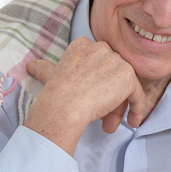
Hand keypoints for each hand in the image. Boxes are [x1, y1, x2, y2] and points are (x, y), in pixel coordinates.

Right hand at [25, 37, 147, 153]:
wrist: (64, 107)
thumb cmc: (56, 95)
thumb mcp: (49, 75)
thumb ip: (45, 68)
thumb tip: (33, 66)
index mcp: (83, 45)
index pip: (99, 66)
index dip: (96, 86)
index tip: (91, 101)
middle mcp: (101, 48)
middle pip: (111, 78)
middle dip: (108, 100)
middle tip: (101, 120)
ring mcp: (116, 60)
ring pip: (123, 88)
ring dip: (117, 109)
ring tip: (108, 126)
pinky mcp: (128, 76)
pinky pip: (137, 95)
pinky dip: (137, 109)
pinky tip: (132, 122)